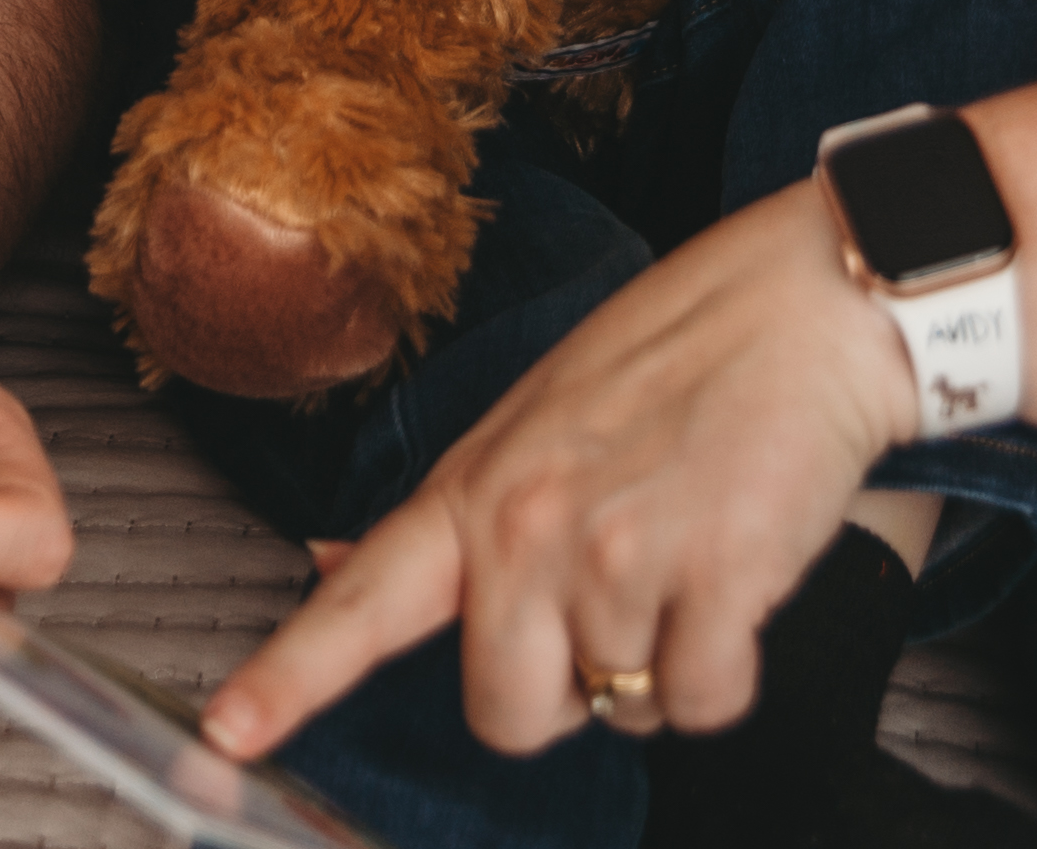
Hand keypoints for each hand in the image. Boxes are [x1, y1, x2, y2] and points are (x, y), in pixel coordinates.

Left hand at [203, 185, 909, 760]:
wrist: (807, 301)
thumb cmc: (681, 357)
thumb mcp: (535, 417)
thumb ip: (452, 510)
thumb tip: (335, 561)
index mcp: (475, 487)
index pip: (362, 600)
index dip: (288, 678)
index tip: (228, 734)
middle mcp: (529, 523)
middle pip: (508, 714)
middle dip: (568, 693)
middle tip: (616, 605)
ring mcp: (615, 551)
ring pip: (623, 709)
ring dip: (665, 659)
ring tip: (691, 553)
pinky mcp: (712, 574)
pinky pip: (702, 703)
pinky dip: (729, 670)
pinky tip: (737, 579)